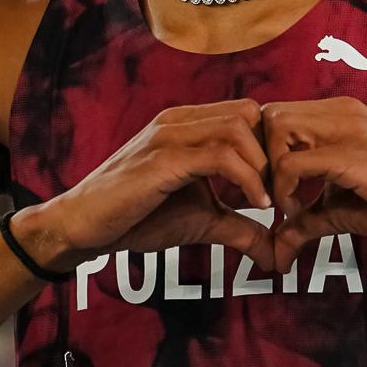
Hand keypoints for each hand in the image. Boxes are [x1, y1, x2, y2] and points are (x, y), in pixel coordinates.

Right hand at [19, 101, 278, 273]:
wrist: (83, 226)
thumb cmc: (136, 218)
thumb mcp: (201, 221)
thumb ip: (239, 227)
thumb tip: (276, 253)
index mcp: (187, 124)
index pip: (247, 113)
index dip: (271, 146)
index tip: (282, 186)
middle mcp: (179, 120)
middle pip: (249, 112)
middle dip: (272, 152)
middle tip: (282, 192)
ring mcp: (168, 136)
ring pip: (238, 127)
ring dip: (263, 167)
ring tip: (269, 203)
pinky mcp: (163, 160)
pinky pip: (220, 156)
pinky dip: (248, 180)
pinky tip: (257, 207)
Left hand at [259, 97, 366, 272]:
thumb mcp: (341, 209)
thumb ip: (305, 220)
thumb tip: (275, 248)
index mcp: (341, 115)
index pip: (277, 114)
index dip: (265, 152)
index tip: (275, 190)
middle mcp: (342, 112)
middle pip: (269, 115)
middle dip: (260, 157)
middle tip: (274, 195)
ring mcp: (348, 129)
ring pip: (276, 128)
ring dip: (270, 169)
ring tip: (287, 203)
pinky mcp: (351, 156)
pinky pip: (292, 162)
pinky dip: (283, 190)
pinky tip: (297, 211)